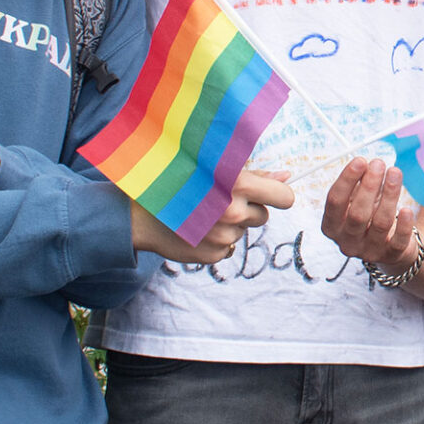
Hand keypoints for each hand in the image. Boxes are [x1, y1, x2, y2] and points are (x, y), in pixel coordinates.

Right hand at [129, 170, 293, 264]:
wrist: (137, 213)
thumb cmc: (176, 181)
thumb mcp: (213, 168)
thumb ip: (254, 175)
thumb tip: (287, 177)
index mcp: (236, 184)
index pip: (283, 197)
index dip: (277, 195)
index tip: (269, 195)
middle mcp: (232, 212)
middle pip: (263, 216)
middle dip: (248, 208)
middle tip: (220, 199)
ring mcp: (222, 237)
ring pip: (243, 231)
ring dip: (230, 224)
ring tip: (202, 212)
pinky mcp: (213, 255)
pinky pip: (228, 247)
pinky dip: (217, 239)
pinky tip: (196, 228)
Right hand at [322, 157, 416, 272]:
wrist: (386, 243)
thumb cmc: (368, 213)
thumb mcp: (357, 199)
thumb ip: (359, 183)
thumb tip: (369, 165)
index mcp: (331, 225)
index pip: (335, 202)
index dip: (347, 180)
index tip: (360, 161)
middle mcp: (347, 241)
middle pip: (357, 214)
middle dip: (369, 186)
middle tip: (379, 164)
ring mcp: (368, 251)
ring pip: (380, 223)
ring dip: (389, 196)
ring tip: (395, 173)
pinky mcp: (390, 256)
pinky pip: (398, 242)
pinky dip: (404, 225)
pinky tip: (408, 209)